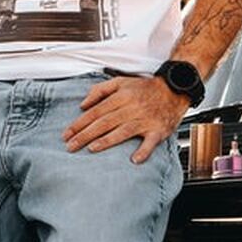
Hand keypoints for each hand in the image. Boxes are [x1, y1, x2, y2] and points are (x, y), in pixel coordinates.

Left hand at [63, 75, 190, 162]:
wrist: (174, 89)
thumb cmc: (146, 88)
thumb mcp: (121, 81)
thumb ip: (100, 90)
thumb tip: (83, 104)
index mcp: (121, 96)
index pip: (95, 111)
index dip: (79, 123)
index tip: (67, 134)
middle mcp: (132, 108)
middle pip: (105, 122)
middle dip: (85, 134)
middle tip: (71, 146)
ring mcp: (145, 120)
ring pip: (123, 131)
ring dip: (107, 140)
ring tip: (92, 148)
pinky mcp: (158, 130)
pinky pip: (150, 142)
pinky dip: (144, 151)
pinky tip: (134, 159)